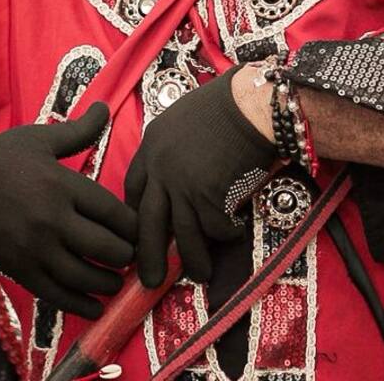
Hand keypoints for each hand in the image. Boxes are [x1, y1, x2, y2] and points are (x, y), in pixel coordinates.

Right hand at [0, 103, 135, 318]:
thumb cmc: (1, 158)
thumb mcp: (42, 139)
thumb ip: (79, 130)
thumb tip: (104, 107)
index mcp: (63, 186)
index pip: (113, 212)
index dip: (135, 225)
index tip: (145, 229)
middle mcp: (52, 220)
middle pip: (105, 247)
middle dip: (127, 254)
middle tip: (136, 255)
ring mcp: (34, 249)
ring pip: (84, 276)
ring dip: (108, 282)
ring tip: (119, 280)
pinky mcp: (19, 270)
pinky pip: (55, 294)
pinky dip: (79, 305)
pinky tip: (96, 308)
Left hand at [125, 67, 275, 286]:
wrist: (250, 103)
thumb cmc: (226, 104)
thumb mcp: (183, 117)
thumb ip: (172, 149)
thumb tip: (176, 178)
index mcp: (151, 145)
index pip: (133, 190)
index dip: (137, 214)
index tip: (142, 231)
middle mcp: (161, 169)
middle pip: (147, 224)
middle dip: (148, 256)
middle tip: (149, 279)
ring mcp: (183, 186)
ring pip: (182, 236)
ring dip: (193, 259)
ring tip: (200, 274)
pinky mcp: (209, 197)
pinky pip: (216, 227)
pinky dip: (227, 233)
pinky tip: (236, 231)